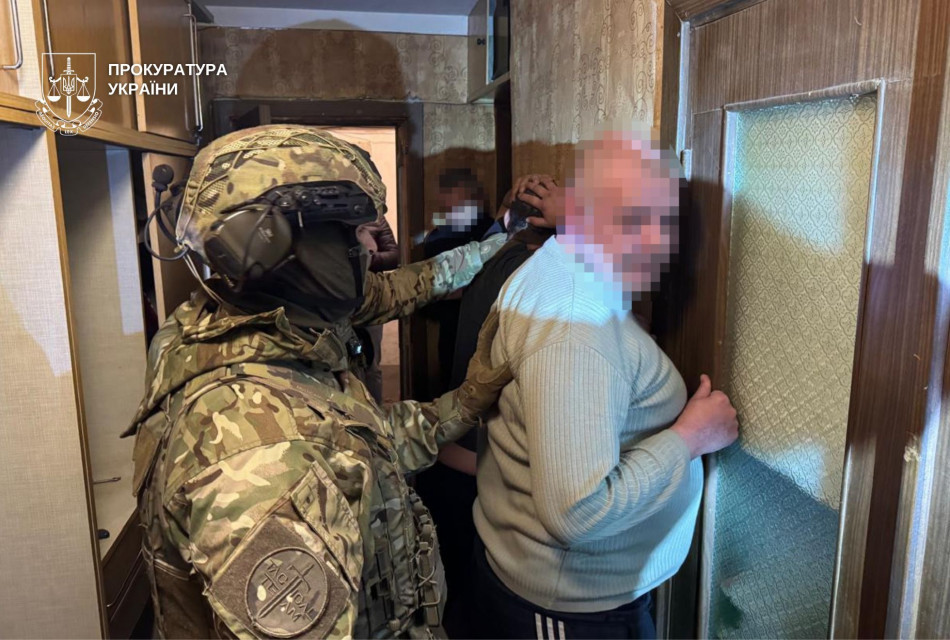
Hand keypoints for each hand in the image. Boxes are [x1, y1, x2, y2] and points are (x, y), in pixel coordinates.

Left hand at [456, 306, 511, 422]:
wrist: (465, 408)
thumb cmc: (476, 395)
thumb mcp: (491, 383)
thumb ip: (503, 372)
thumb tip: (518, 359)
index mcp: (480, 355)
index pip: (486, 333)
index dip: (493, 320)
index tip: (500, 307)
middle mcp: (480, 356)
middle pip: (486, 334)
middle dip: (493, 321)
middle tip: (501, 308)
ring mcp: (481, 363)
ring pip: (489, 342)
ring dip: (495, 331)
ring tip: (505, 321)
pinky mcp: (484, 371)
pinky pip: (493, 352)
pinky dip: (499, 344)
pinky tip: (505, 345)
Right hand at [512, 174, 561, 228]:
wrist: (575, 215)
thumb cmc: (560, 220)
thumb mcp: (547, 223)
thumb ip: (536, 221)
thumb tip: (526, 219)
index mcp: (543, 204)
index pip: (530, 199)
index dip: (523, 196)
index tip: (518, 195)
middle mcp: (547, 195)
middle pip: (535, 187)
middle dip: (528, 185)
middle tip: (525, 184)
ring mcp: (555, 191)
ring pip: (545, 181)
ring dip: (539, 179)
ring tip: (536, 179)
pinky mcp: (562, 188)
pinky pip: (554, 182)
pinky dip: (550, 179)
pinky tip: (548, 178)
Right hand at [670, 374, 738, 457]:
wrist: (688, 439)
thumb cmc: (690, 418)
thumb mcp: (695, 399)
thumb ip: (704, 386)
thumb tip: (705, 376)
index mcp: (722, 398)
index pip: (718, 396)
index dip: (709, 402)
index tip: (702, 409)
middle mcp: (731, 410)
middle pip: (725, 407)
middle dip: (718, 411)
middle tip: (705, 418)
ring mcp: (733, 424)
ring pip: (729, 419)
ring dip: (722, 421)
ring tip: (709, 427)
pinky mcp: (734, 436)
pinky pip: (731, 431)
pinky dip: (725, 432)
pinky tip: (714, 434)